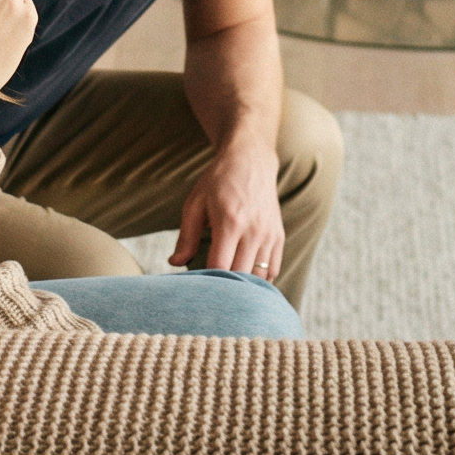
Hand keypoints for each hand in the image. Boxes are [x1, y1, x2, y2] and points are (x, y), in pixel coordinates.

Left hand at [170, 138, 284, 283]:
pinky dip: (259, 281)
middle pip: (240, 276)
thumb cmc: (218, 182)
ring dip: (243, 287)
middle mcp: (253, 230)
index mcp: (230, 222)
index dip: (206, 282)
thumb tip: (175, 263)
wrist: (251, 160)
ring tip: (226, 289)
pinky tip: (245, 279)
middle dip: (224, 289)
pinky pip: (272, 271)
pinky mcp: (279, 236)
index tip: (195, 287)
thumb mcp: (195, 203)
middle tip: (208, 293)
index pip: (219, 266)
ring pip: (259, 278)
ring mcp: (269, 234)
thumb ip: (186, 236)